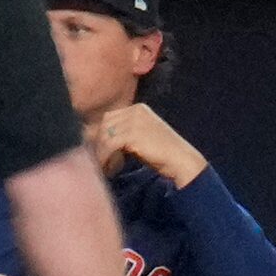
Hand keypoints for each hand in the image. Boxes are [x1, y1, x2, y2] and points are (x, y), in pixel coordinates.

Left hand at [88, 103, 206, 188]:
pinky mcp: (133, 133)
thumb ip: (122, 131)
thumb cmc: (159, 151)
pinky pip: (109, 145)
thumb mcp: (140, 135)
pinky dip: (104, 158)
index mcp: (138, 108)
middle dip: (99, 143)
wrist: (180, 159)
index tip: (98, 150)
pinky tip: (107, 167)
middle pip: (105, 124)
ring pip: (104, 135)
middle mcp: (136, 110)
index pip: (109, 118)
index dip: (101, 135)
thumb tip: (95, 138)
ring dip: (100, 152)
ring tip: (102, 165)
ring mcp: (134, 120)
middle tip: (97, 159)